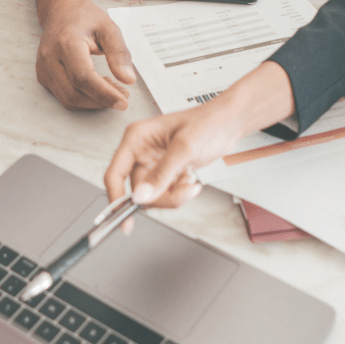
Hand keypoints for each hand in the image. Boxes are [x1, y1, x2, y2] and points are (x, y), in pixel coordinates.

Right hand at [37, 0, 135, 109]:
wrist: (61, 10)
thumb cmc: (84, 16)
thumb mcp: (108, 28)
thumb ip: (119, 53)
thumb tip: (128, 79)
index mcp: (66, 42)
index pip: (83, 77)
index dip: (104, 94)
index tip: (123, 102)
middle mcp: (50, 57)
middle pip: (74, 93)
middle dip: (101, 100)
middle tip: (123, 95)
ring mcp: (43, 68)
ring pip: (68, 99)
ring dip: (93, 102)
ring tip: (112, 89)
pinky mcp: (43, 75)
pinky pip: (63, 96)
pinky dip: (83, 98)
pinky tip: (97, 87)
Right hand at [105, 100, 246, 209]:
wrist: (229, 123)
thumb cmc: (208, 122)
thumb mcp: (184, 148)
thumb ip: (161, 173)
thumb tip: (140, 196)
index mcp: (137, 137)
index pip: (115, 173)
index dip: (116, 199)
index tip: (124, 221)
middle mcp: (142, 150)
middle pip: (138, 190)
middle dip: (162, 196)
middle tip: (183, 191)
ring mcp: (154, 162)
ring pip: (153, 195)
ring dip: (173, 196)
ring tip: (190, 182)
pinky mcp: (166, 171)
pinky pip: (165, 194)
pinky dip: (179, 194)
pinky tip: (191, 180)